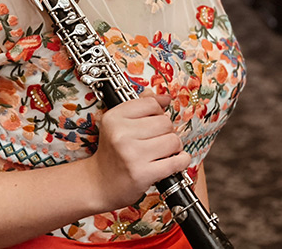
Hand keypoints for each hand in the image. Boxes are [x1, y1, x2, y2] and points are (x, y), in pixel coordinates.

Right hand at [87, 96, 190, 210]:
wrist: (100, 183)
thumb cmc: (112, 152)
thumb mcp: (118, 123)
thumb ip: (140, 106)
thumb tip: (165, 97)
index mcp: (114, 117)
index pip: (151, 104)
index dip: (158, 112)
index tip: (155, 120)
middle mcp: (121, 134)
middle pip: (165, 122)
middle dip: (167, 131)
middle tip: (158, 139)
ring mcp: (132, 154)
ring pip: (173, 141)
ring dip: (174, 147)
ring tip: (163, 151)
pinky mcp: (143, 173)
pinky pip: (176, 161)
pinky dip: (181, 160)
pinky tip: (175, 160)